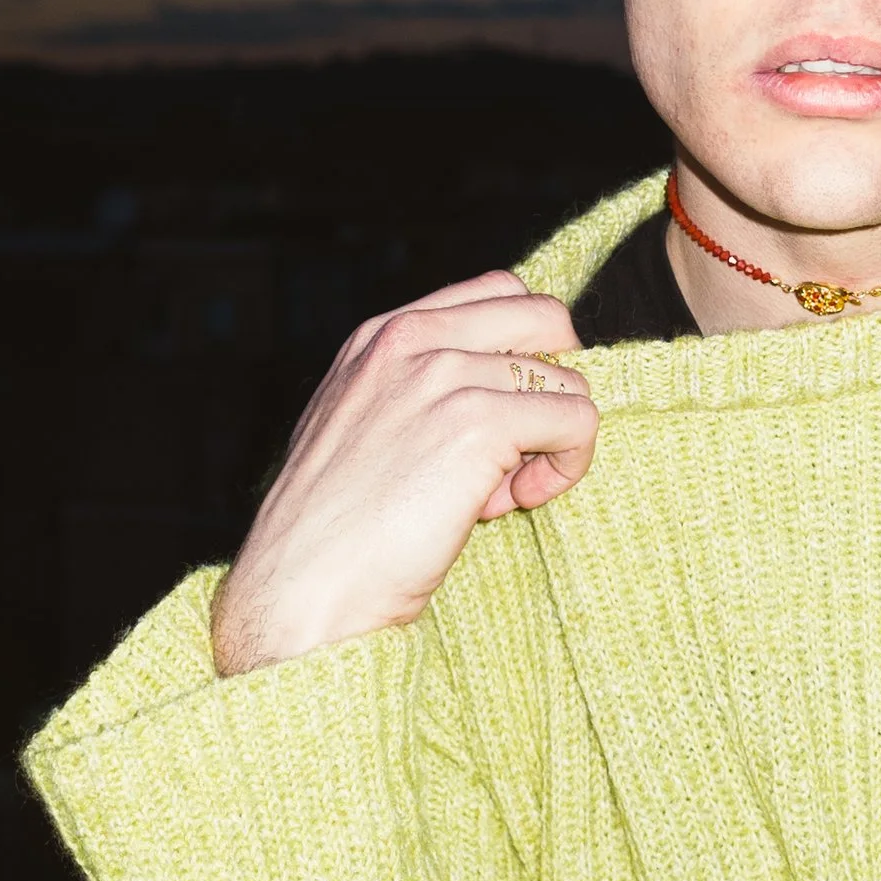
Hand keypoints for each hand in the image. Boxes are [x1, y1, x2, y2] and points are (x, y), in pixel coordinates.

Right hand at [211, 270, 594, 674]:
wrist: (302, 587)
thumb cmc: (334, 532)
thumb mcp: (364, 429)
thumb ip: (420, 395)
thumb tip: (510, 405)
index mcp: (382, 335)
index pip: (498, 292)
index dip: (524, 352)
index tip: (502, 417)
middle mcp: (413, 339)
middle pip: (547, 317)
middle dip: (554, 382)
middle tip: (523, 447)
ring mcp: (445, 375)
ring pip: (568, 381)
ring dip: (553, 443)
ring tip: (498, 494)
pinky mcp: (478, 422)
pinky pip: (578, 421)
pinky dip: (566, 467)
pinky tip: (515, 502)